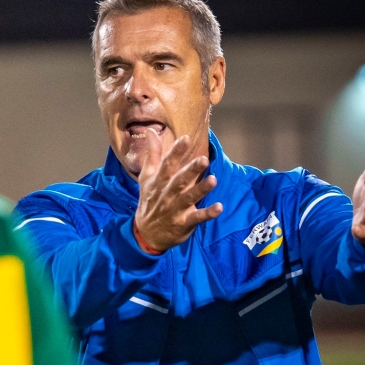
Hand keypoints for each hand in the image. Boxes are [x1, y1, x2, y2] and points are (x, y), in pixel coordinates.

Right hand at [133, 131, 222, 252]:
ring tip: (213, 180)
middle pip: (179, 181)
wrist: (146, 233)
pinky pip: (197, 218)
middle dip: (191, 170)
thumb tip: (151, 131)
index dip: (176, 152)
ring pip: (189, 198)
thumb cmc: (149, 200)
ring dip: (201, 189)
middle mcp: (167, 194)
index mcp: (159, 182)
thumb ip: (152, 154)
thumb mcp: (147, 177)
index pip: (167, 165)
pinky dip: (208, 213)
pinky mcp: (184, 223)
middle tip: (204, 159)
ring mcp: (176, 209)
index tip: (186, 139)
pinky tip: (219, 207)